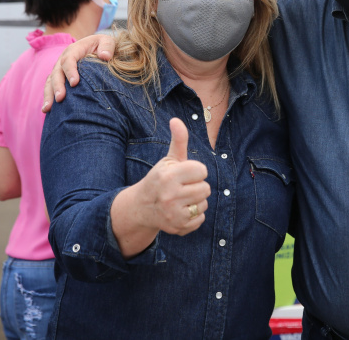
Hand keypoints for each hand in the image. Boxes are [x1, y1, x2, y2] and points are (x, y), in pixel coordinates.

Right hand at [42, 34, 116, 112]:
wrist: (97, 48)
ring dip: (48, 95)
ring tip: (47, 108)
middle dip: (57, 86)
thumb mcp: (107, 41)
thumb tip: (105, 56)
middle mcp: (63, 60)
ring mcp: (59, 70)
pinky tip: (47, 110)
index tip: (75, 83)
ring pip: (50, 82)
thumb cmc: (103, 46)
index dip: (70, 71)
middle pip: (57, 73)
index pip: (69, 59)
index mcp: (74, 50)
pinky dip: (48, 98)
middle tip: (60, 98)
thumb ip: (107, 46)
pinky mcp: (59, 79)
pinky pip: (50, 88)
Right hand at [134, 118, 210, 236]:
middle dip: (196, 186)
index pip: (202, 171)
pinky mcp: (178, 227)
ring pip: (204, 204)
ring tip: (182, 199)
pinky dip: (194, 215)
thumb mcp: (168, 160)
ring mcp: (174, 214)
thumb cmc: (160, 179)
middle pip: (206, 188)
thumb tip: (176, 120)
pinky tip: (181, 210)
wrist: (142, 207)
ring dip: (196, 201)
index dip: (195, 171)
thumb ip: (178, 141)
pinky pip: (200, 218)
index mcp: (169, 176)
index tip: (184, 174)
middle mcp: (170, 196)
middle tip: (183, 188)